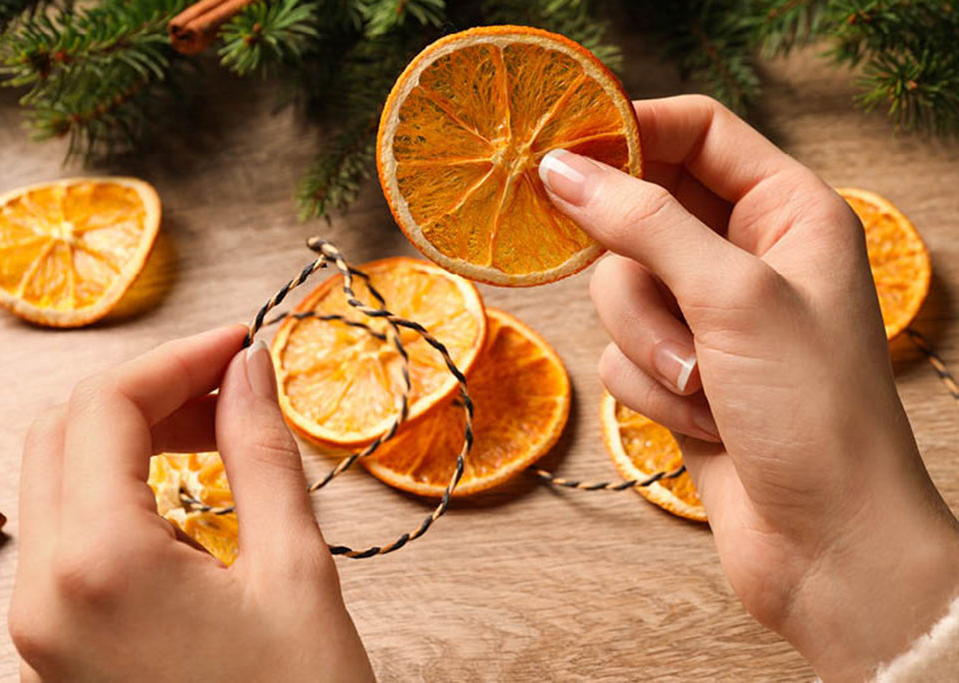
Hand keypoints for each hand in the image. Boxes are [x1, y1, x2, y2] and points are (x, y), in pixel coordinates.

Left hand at [8, 325, 373, 681]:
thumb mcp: (294, 572)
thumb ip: (261, 455)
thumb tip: (248, 372)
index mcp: (99, 567)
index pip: (105, 408)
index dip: (178, 359)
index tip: (240, 345)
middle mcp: (46, 594)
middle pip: (66, 432)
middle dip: (150, 390)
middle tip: (230, 386)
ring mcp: (43, 625)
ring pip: (59, 478)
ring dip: (132, 435)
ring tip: (215, 431)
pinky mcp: (60, 644)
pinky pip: (68, 530)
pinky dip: (121, 486)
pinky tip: (186, 490)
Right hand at [539, 95, 958, 679]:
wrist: (828, 544)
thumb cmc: (814, 411)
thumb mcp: (733, 297)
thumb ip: (643, 222)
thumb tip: (564, 169)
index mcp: (786, 212)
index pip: (695, 133)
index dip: (630, 134)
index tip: (561, 156)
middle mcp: (745, 256)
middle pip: (640, 215)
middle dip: (642, 276)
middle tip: (670, 310)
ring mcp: (708, 317)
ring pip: (619, 291)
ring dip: (650, 346)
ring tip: (705, 388)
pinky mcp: (678, 372)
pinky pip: (619, 351)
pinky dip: (649, 389)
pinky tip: (703, 423)